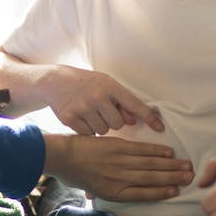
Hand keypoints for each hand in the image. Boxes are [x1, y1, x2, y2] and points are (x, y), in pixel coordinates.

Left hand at [42, 134, 191, 201]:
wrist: (60, 156)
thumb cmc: (74, 175)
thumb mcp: (91, 190)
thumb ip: (107, 192)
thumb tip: (118, 193)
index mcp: (113, 192)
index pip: (143, 194)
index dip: (161, 192)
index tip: (177, 190)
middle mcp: (119, 179)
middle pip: (151, 179)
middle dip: (172, 178)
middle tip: (190, 177)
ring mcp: (118, 162)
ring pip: (149, 165)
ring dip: (170, 165)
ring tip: (186, 166)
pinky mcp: (116, 147)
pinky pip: (140, 150)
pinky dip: (155, 151)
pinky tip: (168, 153)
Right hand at [45, 66, 163, 135]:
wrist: (56, 81)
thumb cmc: (87, 83)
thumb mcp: (105, 85)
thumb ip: (121, 102)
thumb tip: (133, 120)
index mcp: (109, 86)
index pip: (134, 104)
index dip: (148, 117)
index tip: (160, 128)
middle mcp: (97, 96)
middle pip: (117, 124)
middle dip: (113, 121)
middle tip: (103, 112)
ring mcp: (82, 108)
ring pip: (103, 131)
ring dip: (99, 126)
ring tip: (90, 113)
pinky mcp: (69, 118)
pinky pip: (88, 134)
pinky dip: (87, 130)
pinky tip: (81, 118)